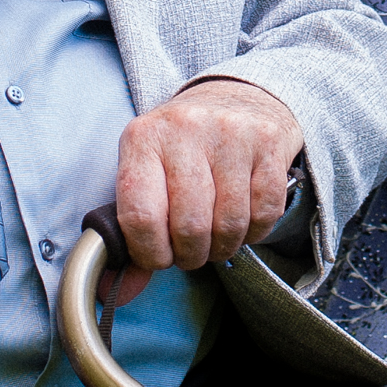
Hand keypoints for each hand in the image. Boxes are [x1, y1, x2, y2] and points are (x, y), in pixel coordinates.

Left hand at [104, 76, 302, 306]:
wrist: (235, 98)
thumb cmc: (182, 148)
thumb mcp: (147, 175)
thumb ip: (132, 233)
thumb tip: (117, 288)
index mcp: (143, 138)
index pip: (139, 215)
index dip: (149, 253)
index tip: (157, 257)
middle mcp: (185, 130)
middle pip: (190, 226)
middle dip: (191, 254)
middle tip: (190, 250)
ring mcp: (231, 133)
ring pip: (229, 224)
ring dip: (223, 247)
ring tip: (216, 236)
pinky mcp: (269, 143)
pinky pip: (265, 214)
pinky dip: (254, 231)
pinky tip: (243, 218)